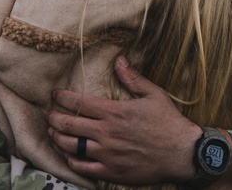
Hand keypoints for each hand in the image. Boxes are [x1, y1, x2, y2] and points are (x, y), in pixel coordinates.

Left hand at [46, 56, 200, 183]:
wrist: (182, 154)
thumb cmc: (168, 123)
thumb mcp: (153, 94)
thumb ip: (133, 78)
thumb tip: (119, 59)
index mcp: (115, 112)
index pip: (80, 102)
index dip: (63, 97)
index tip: (55, 95)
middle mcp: (107, 133)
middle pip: (70, 124)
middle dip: (54, 118)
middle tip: (49, 115)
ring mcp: (108, 154)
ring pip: (72, 147)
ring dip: (58, 139)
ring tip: (53, 134)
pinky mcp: (111, 171)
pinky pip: (83, 168)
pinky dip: (72, 162)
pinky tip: (69, 156)